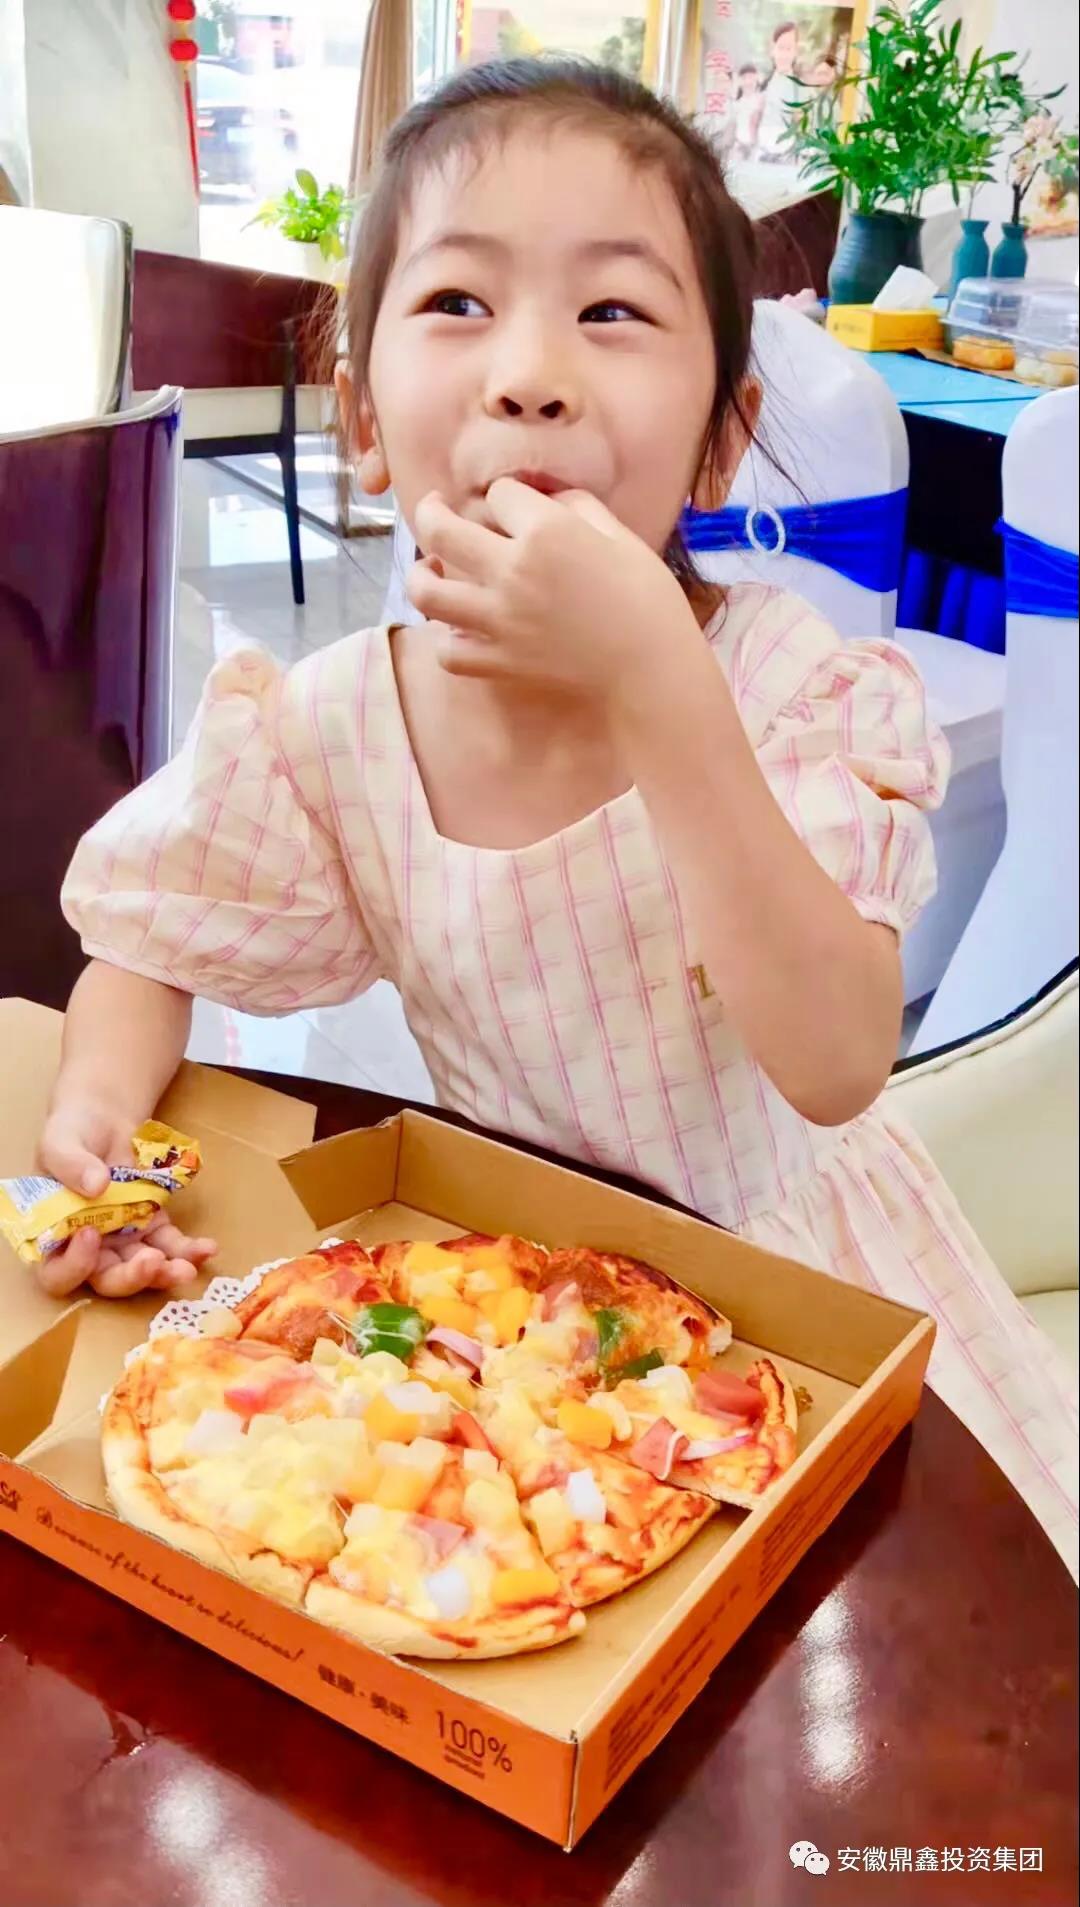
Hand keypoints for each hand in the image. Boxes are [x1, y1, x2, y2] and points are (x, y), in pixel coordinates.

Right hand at [35, 1095, 216, 1298]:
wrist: (103, 1119)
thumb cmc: (71, 1134)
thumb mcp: (60, 1143)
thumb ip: (70, 1164)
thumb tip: (97, 1185)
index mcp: (54, 1236)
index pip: (57, 1273)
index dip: (74, 1267)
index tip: (91, 1234)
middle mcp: (88, 1248)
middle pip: (106, 1279)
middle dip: (130, 1277)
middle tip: (151, 1262)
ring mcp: (123, 1240)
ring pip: (143, 1269)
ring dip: (166, 1273)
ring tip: (188, 1268)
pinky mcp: (152, 1226)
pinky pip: (171, 1245)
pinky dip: (189, 1250)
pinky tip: (208, 1248)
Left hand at [405, 480, 700, 710]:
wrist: (652, 668)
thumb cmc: (647, 599)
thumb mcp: (620, 535)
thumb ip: (577, 506)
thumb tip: (547, 498)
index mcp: (546, 531)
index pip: (499, 494)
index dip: (508, 496)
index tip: (516, 506)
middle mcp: (512, 571)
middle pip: (440, 531)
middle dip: (430, 511)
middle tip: (433, 509)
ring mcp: (499, 620)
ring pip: (427, 593)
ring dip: (420, 576)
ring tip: (429, 570)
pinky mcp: (499, 662)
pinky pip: (448, 651)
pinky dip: (447, 638)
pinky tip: (458, 626)